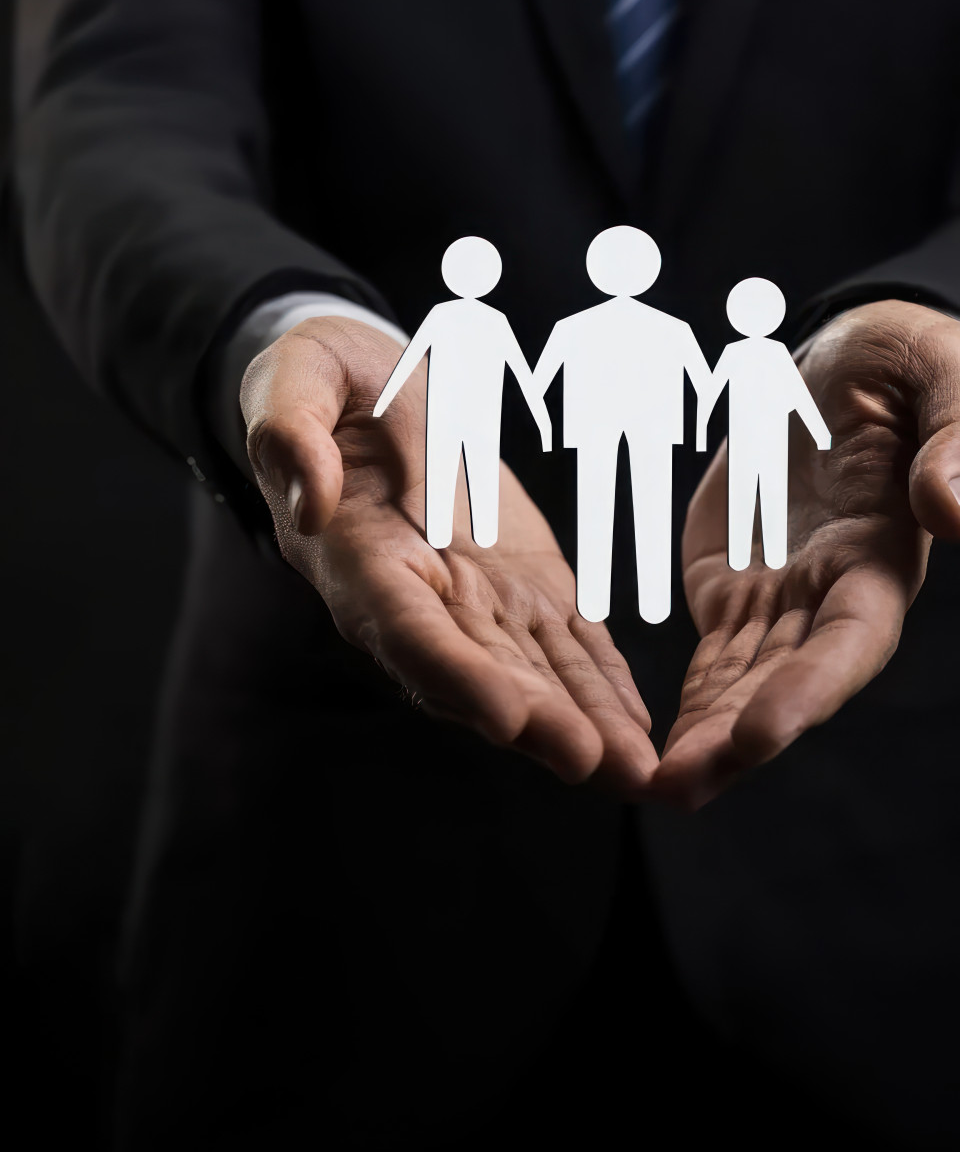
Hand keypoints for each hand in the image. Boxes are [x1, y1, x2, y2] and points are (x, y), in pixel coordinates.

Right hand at [241, 317, 655, 791]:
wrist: (359, 389)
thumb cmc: (317, 384)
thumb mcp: (293, 382)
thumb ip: (291, 435)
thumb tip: (309, 501)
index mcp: (359, 556)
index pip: (406, 628)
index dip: (456, 673)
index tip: (505, 715)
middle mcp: (416, 599)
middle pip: (479, 673)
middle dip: (536, 722)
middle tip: (594, 762)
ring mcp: (471, 598)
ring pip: (531, 672)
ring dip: (581, 723)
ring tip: (635, 770)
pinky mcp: (517, 583)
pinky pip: (563, 642)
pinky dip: (601, 684)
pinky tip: (638, 729)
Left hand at [653, 301, 959, 808]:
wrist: (845, 363)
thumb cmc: (903, 364)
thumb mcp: (938, 377)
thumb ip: (951, 439)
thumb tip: (951, 508)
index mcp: (884, 554)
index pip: (851, 638)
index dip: (812, 688)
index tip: (762, 734)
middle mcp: (836, 595)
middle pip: (788, 681)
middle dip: (737, 737)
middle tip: (679, 786)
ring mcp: (784, 599)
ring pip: (743, 683)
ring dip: (703, 737)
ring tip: (655, 788)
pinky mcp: (737, 587)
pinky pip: (712, 656)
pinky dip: (686, 702)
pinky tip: (648, 748)